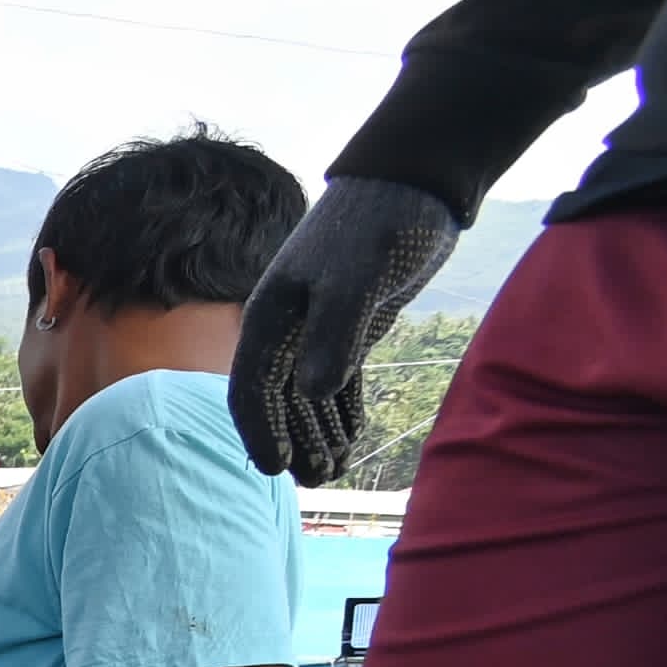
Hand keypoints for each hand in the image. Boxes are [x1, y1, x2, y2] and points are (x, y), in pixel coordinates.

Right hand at [229, 177, 459, 482]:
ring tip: (334, 469)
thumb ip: (334, 334)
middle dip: (294, 440)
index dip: (261, 430)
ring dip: (318, 431)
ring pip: (308, 393)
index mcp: (271, 315)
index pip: (252, 386)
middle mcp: (288, 326)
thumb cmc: (379, 225)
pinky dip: (341, 409)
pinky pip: (337, 378)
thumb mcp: (356, 279)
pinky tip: (351, 436)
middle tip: (316, 481)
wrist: (414, 184)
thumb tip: (311, 394)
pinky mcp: (352, 325)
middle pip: (278, 398)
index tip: (276, 468)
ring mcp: (319, 326)